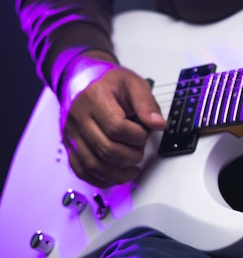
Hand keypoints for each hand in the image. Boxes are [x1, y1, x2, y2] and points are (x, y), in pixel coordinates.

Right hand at [58, 50, 166, 187]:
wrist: (81, 79)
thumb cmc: (107, 81)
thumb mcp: (133, 83)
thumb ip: (146, 103)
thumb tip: (158, 124)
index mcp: (95, 99)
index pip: (115, 127)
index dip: (136, 136)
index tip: (145, 133)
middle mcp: (79, 119)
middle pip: (104, 149)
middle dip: (130, 155)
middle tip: (140, 150)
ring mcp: (72, 134)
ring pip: (91, 165)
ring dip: (117, 173)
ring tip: (133, 168)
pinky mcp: (70, 146)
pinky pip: (80, 170)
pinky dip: (99, 179)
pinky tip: (115, 176)